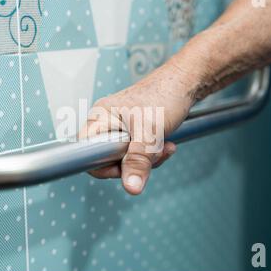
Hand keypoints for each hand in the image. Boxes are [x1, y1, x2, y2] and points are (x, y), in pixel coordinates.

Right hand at [79, 59, 197, 194]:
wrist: (185, 83)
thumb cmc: (165, 95)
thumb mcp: (150, 133)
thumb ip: (138, 161)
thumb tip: (131, 187)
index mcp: (100, 117)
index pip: (85, 152)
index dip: (103, 165)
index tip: (125, 166)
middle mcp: (107, 122)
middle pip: (107, 157)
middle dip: (133, 162)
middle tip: (152, 154)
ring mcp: (120, 126)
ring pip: (125, 156)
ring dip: (147, 158)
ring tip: (163, 146)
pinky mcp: (133, 130)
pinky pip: (136, 150)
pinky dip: (151, 152)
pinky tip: (165, 144)